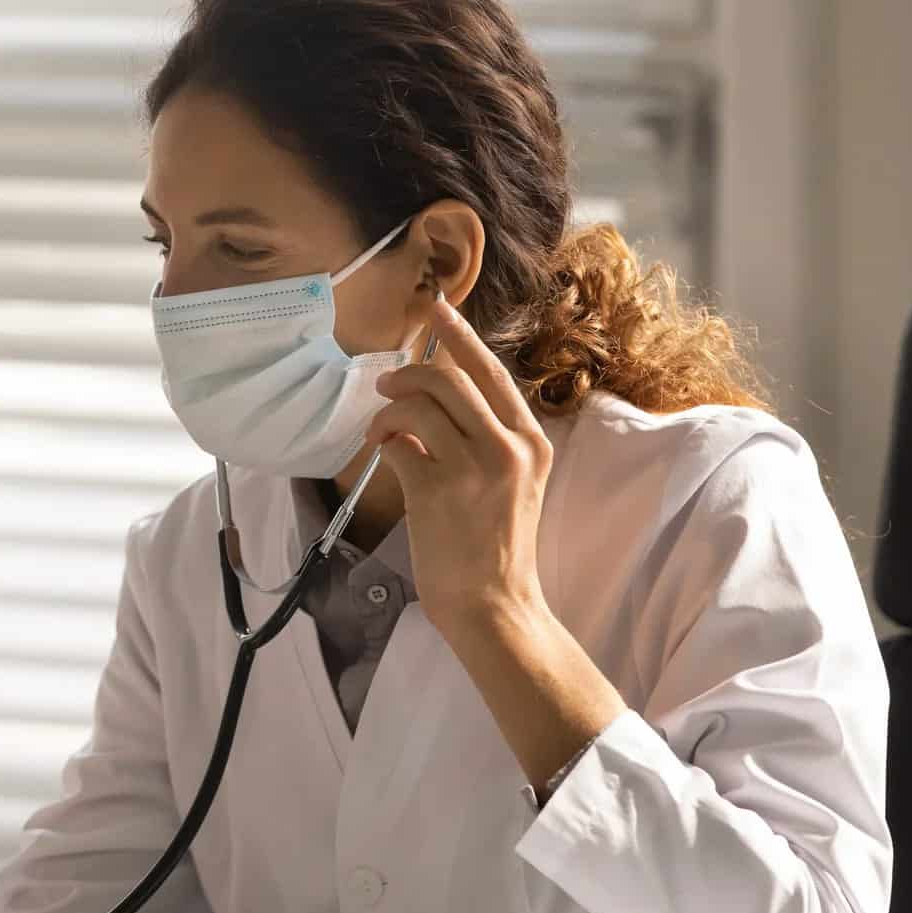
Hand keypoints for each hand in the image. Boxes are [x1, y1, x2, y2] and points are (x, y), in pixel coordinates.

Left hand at [365, 296, 552, 639]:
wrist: (494, 604)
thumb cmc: (494, 545)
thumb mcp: (509, 482)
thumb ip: (484, 437)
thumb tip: (432, 396)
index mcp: (532, 441)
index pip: (492, 373)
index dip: (460, 337)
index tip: (437, 308)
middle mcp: (510, 447)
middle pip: (449, 379)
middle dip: (407, 376)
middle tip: (385, 387)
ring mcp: (476, 469)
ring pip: (419, 406)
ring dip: (388, 412)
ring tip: (379, 431)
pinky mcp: (440, 491)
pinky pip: (398, 446)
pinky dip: (383, 445)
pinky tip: (384, 459)